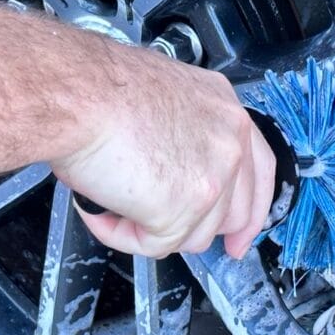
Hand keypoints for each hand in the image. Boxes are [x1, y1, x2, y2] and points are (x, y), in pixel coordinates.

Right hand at [52, 44, 275, 259]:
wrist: (75, 93)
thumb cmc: (97, 89)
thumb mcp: (163, 100)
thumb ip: (185, 139)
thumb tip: (174, 175)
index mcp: (224, 111)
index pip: (260, 171)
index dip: (252, 210)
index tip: (240, 237)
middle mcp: (228, 143)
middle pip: (234, 214)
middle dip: (198, 231)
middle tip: (164, 233)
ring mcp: (211, 180)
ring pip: (193, 236)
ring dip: (150, 228)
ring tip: (112, 201)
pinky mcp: (182, 210)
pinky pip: (153, 245)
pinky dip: (121, 236)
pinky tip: (102, 213)